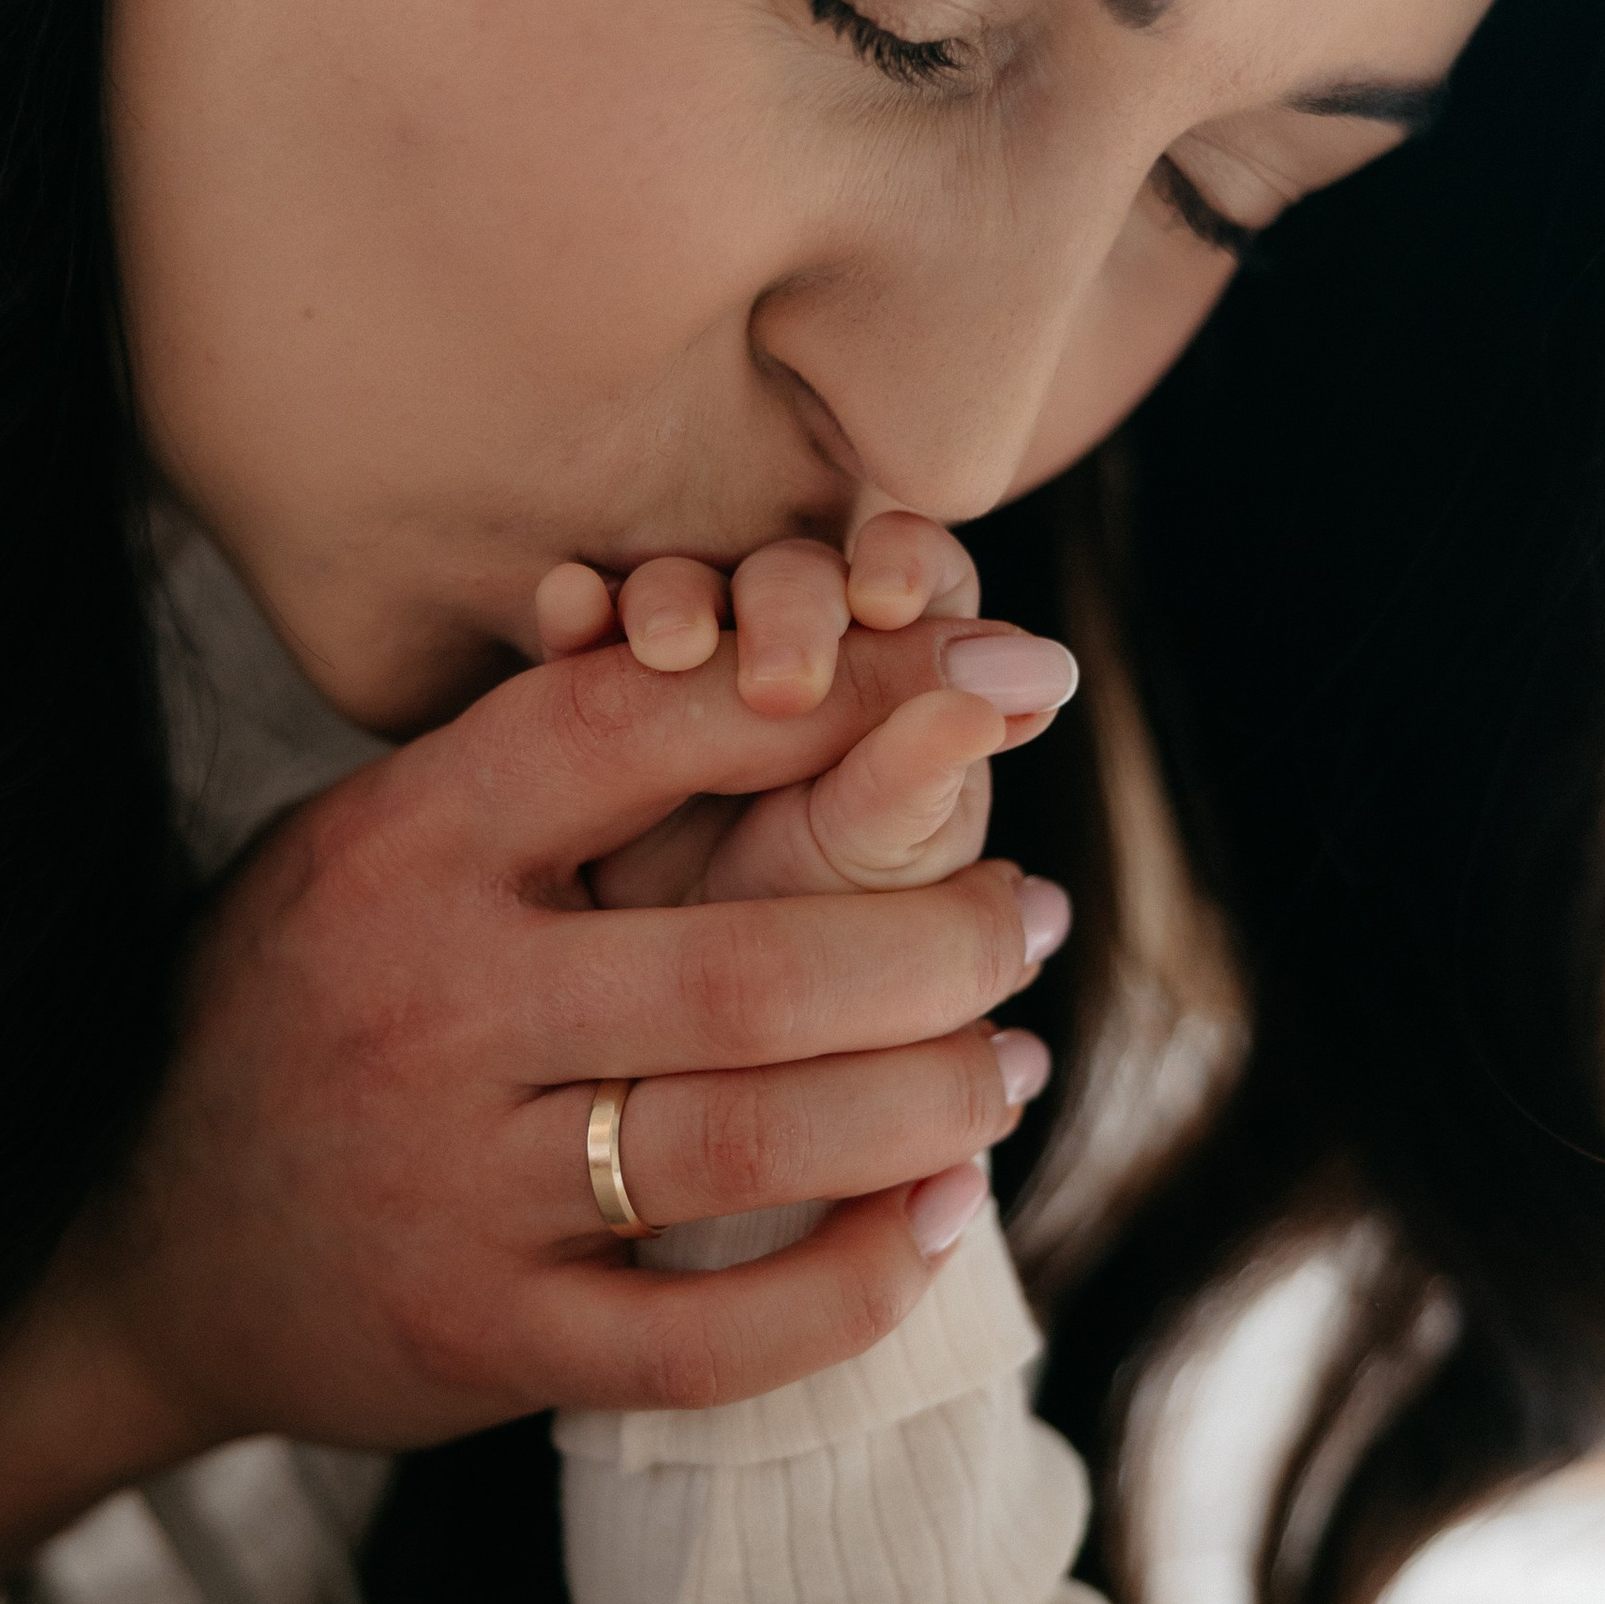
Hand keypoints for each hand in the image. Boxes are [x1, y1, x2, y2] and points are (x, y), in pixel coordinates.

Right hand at [0, 587, 1074, 1603]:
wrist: (126, 1245)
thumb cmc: (299, 1001)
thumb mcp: (366, 844)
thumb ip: (537, 769)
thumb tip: (796, 660)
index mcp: (404, 846)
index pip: (653, 730)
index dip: (850, 697)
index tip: (1000, 688)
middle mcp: (429, 1005)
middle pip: (746, 966)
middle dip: (936, 940)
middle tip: (1030, 917)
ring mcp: (451, 1183)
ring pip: (747, 1140)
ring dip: (926, 1100)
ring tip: (1013, 1063)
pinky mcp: (479, 1336)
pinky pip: (705, 1336)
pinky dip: (850, 1284)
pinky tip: (938, 1223)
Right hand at [555, 521, 1073, 928]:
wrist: (683, 1040)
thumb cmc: (813, 959)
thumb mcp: (868, 874)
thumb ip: (924, 782)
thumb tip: (1035, 679)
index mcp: (898, 681)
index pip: (912, 575)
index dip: (901, 563)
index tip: (887, 597)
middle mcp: (800, 658)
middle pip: (795, 575)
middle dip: (785, 601)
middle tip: (776, 677)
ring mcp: (693, 675)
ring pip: (686, 592)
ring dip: (674, 598)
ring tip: (666, 644)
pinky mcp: (593, 701)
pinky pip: (581, 641)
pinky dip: (577, 615)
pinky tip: (568, 606)